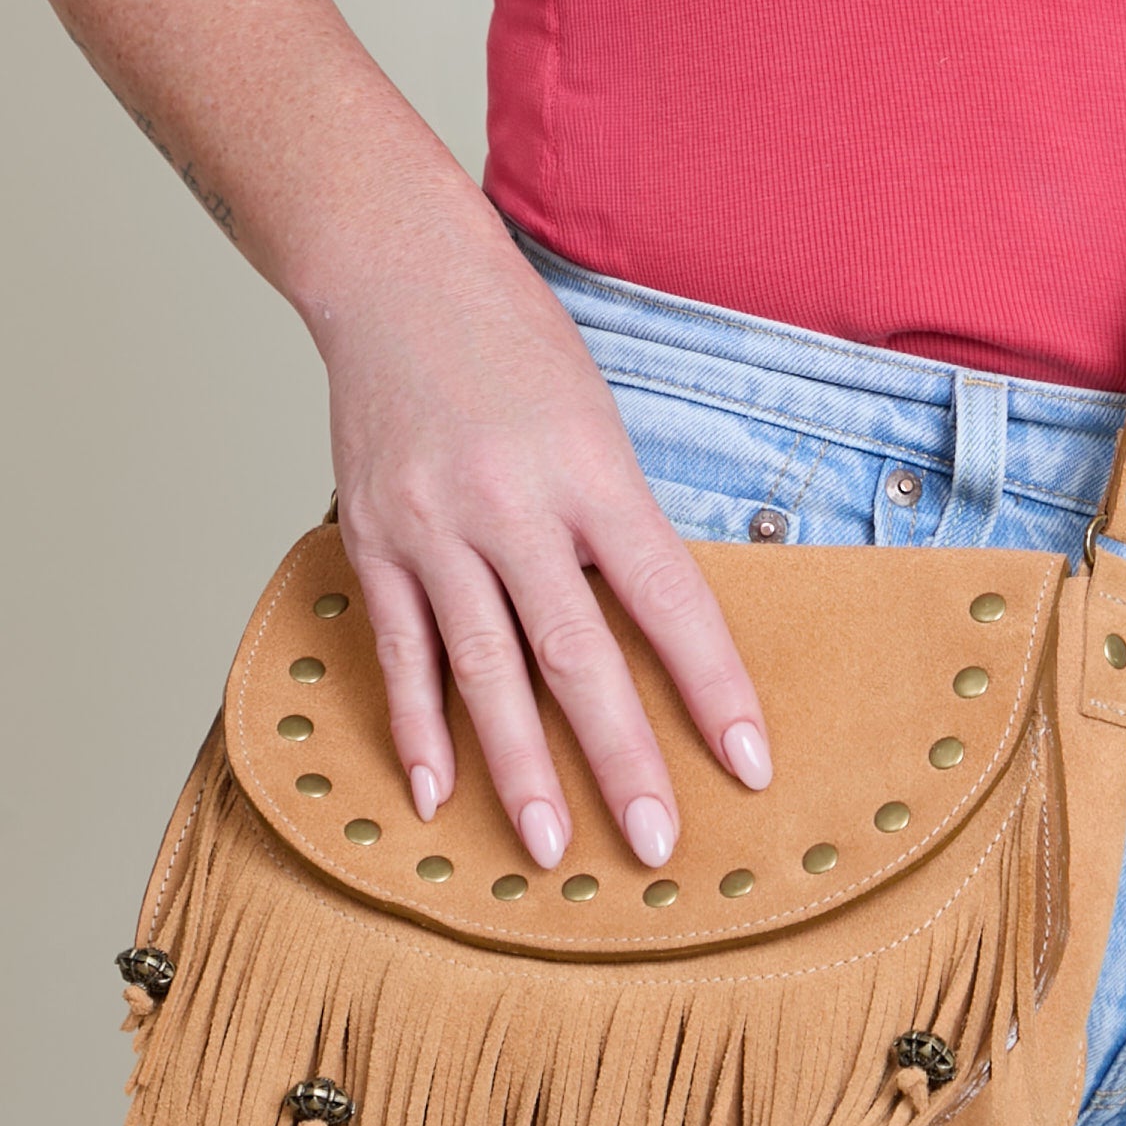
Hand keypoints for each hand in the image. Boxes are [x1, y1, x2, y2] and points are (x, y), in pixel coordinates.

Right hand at [313, 214, 771, 872]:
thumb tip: (650, 629)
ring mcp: (435, 527)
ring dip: (520, 768)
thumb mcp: (596, 420)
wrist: (399, 276)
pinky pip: (401, 650)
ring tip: (548, 849)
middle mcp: (512, 504)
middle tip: (656, 846)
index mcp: (592, 470)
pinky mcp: (373, 538)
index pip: (668, 598)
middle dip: (622, 758)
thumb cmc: (515, 342)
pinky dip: (419, 726)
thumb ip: (616, 523)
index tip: (751, 763)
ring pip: (485, 668)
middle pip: (576, 653)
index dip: (713, 686)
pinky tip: (439, 793)